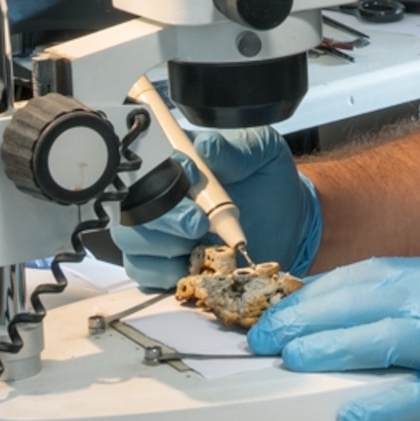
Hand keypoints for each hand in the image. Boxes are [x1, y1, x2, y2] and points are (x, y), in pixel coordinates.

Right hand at [106, 124, 320, 288]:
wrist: (289, 221)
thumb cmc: (266, 180)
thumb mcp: (261, 154)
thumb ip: (235, 150)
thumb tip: (206, 147)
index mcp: (175, 159)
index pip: (144, 162)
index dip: (159, 171)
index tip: (190, 175)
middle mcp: (159, 194)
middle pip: (130, 205)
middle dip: (163, 217)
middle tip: (198, 223)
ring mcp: (157, 230)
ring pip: (131, 240)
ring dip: (164, 247)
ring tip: (202, 246)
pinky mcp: (163, 262)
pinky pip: (144, 272)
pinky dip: (166, 273)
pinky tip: (194, 267)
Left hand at [248, 258, 419, 420]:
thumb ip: (391, 308)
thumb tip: (322, 322)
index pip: (354, 279)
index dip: (306, 296)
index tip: (270, 313)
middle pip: (360, 303)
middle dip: (304, 320)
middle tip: (264, 338)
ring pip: (383, 339)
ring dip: (331, 348)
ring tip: (293, 360)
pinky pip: (419, 395)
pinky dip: (383, 404)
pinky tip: (351, 414)